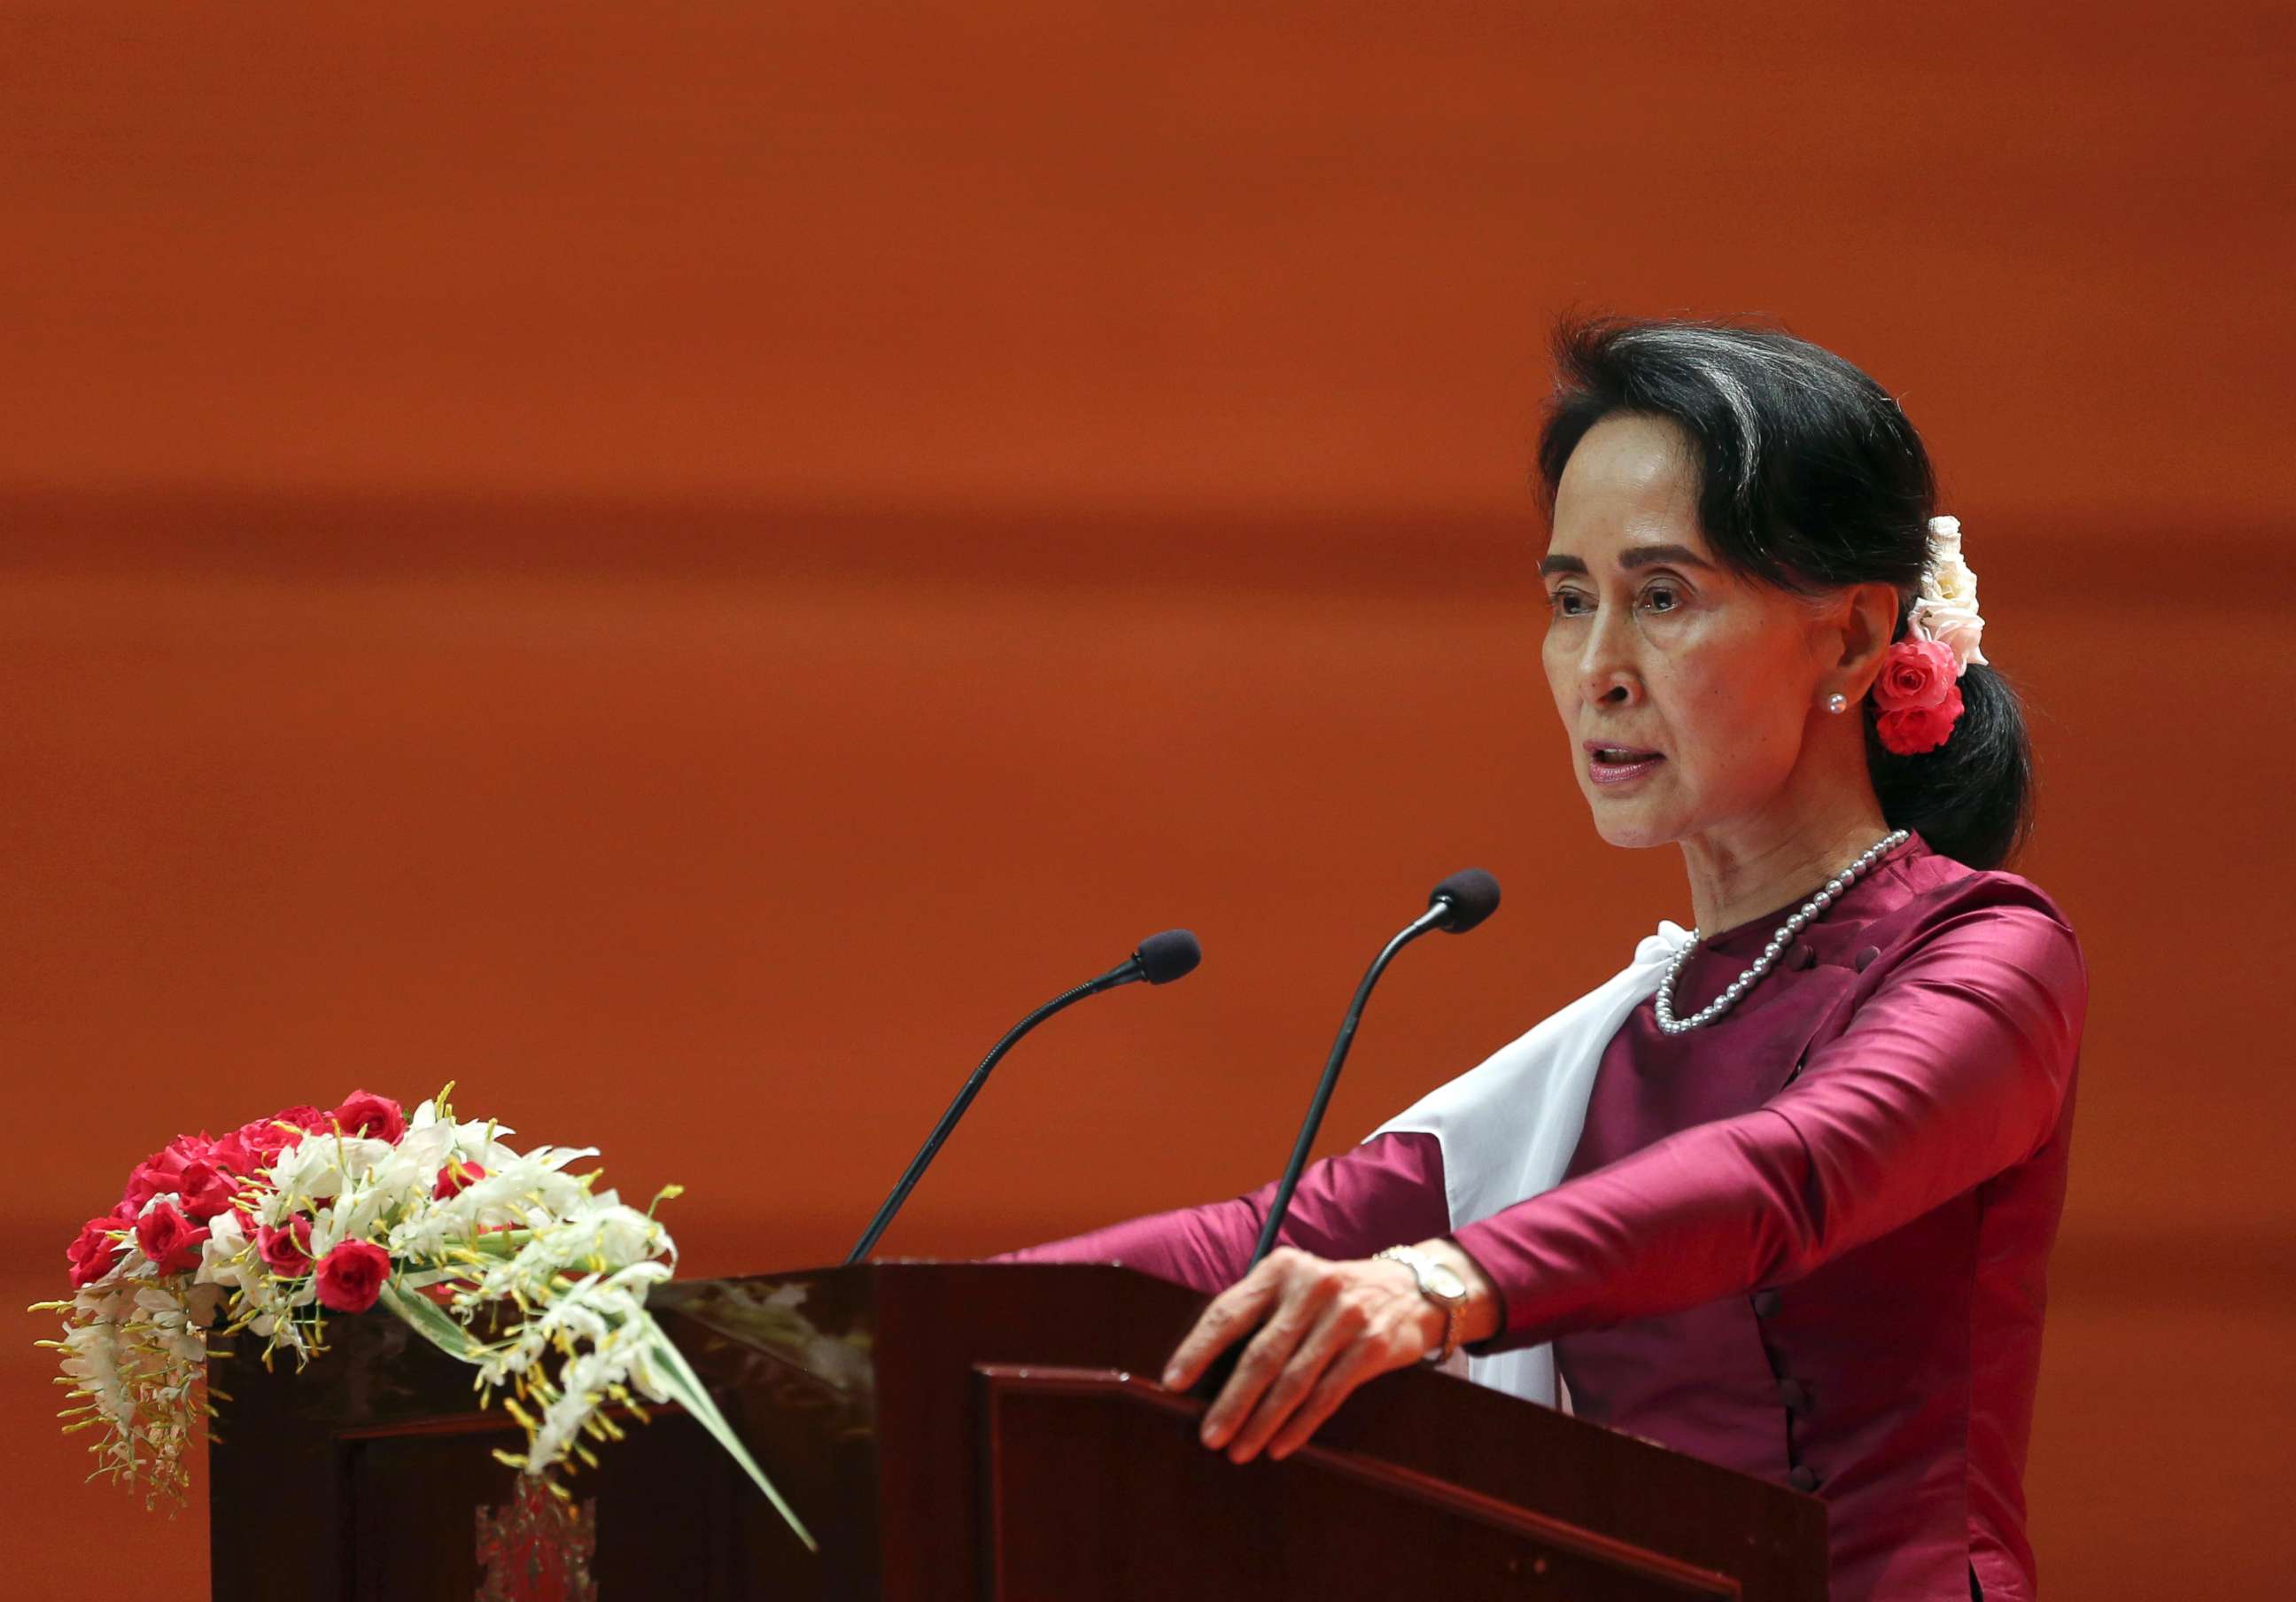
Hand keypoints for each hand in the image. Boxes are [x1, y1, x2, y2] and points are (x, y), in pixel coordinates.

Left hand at [1158, 1245, 1446, 1464]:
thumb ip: (1257, 1314)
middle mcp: (1312, 1287)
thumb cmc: (1330, 1296)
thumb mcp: (1293, 1286)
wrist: (1409, 1288)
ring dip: (1262, 1422)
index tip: (1173, 1383)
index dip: (1197, 1350)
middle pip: (1261, 1354)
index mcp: (1280, 1270)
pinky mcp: (1372, 1345)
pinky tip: (1280, 1446)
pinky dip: (1300, 1425)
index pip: (1229, 1313)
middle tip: (1209, 1436)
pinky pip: (1328, 1394)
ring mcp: (1346, 1316)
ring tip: (1239, 1450)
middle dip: (1231, 1401)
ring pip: (1294, 1380)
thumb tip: (1204, 1371)